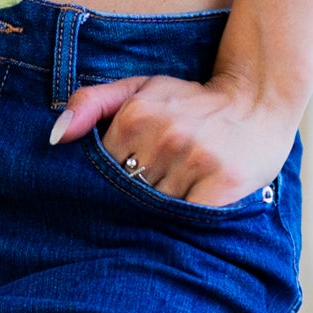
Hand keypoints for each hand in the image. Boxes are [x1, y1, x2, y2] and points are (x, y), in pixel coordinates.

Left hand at [47, 69, 300, 207]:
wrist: (258, 101)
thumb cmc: (190, 101)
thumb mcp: (141, 89)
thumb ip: (93, 103)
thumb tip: (54, 138)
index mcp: (138, 115)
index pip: (102, 171)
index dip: (108, 184)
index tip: (123, 185)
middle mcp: (166, 136)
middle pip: (127, 194)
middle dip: (132, 202)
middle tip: (149, 194)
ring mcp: (196, 161)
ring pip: (155, 211)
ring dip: (158, 214)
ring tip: (173, 197)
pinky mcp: (223, 185)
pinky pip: (187, 220)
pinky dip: (184, 222)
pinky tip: (190, 207)